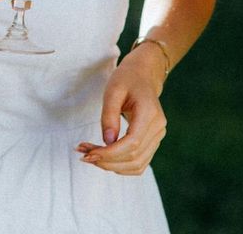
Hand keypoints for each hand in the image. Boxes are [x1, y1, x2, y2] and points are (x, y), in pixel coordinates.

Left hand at [75, 60, 166, 175]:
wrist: (143, 76)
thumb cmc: (126, 79)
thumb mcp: (112, 90)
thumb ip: (109, 116)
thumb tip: (107, 142)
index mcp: (150, 113)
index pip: (132, 143)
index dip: (110, 153)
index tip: (89, 153)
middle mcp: (158, 128)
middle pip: (134, 157)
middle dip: (107, 160)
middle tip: (83, 154)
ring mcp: (158, 136)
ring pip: (137, 165)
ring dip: (112, 166)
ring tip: (90, 156)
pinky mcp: (153, 142)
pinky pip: (139, 163)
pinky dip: (121, 166)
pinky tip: (104, 158)